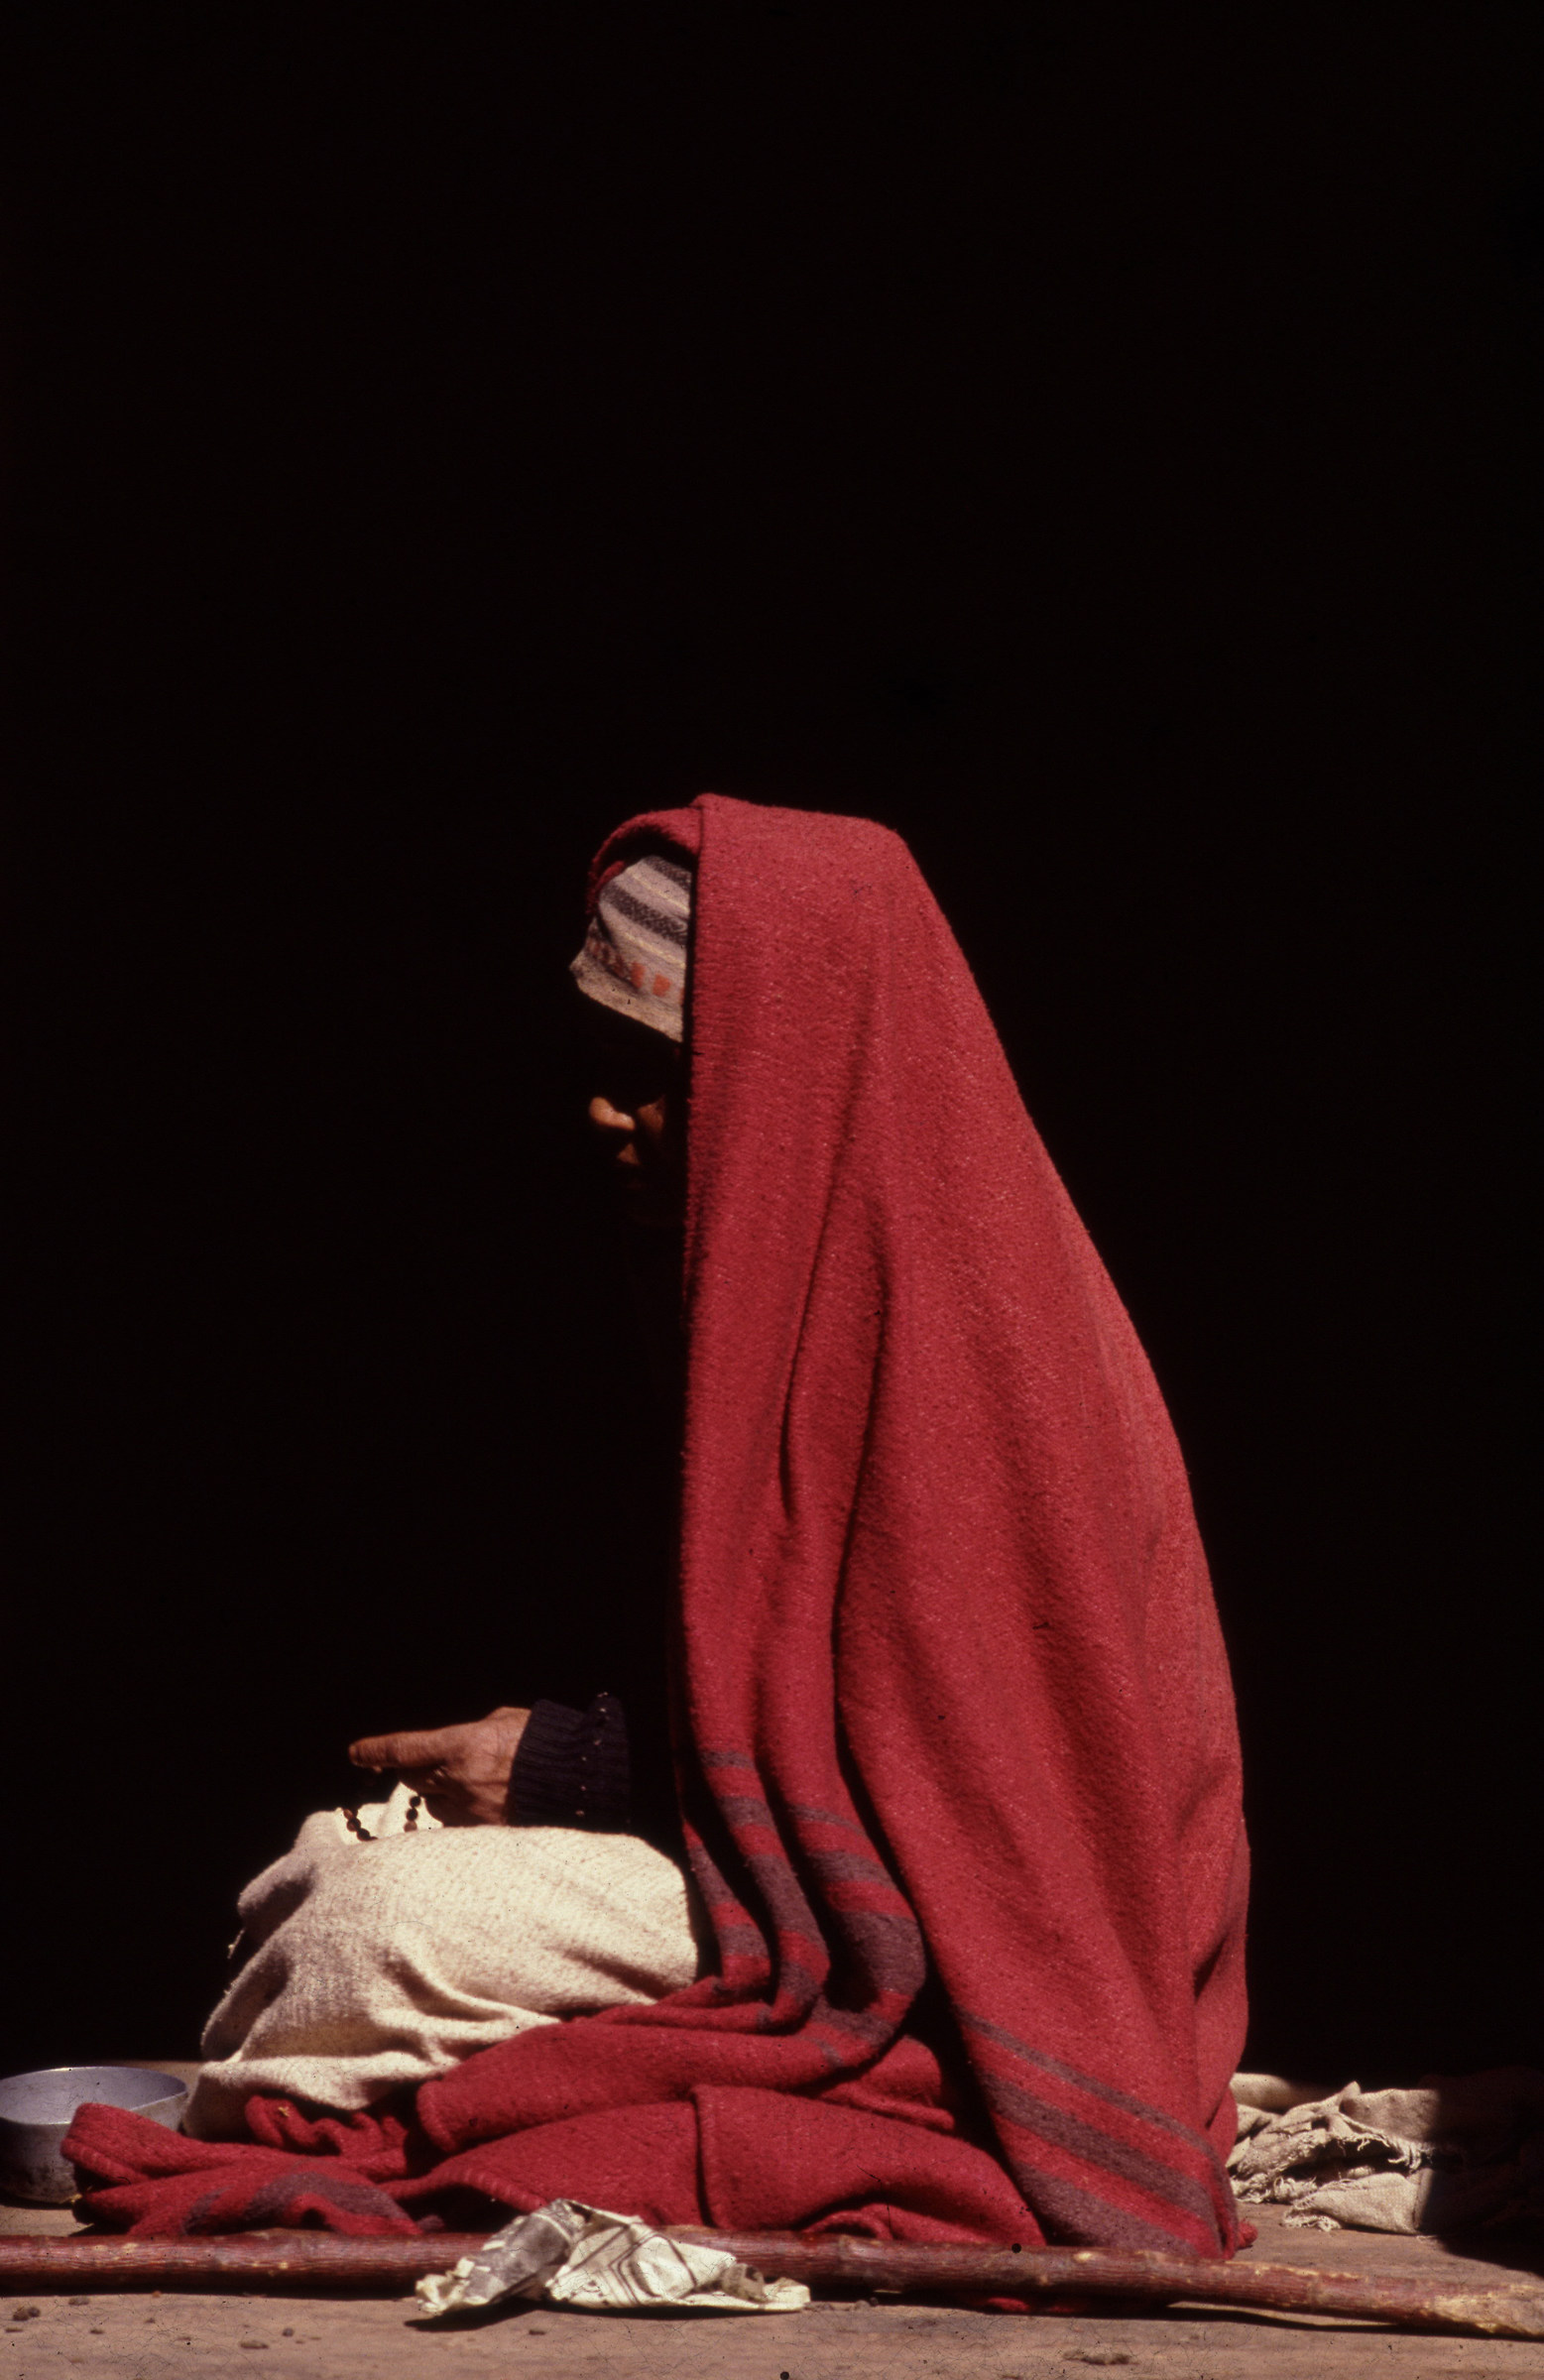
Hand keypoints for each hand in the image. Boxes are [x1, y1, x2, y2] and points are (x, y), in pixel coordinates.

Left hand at [347, 1705, 530, 1826]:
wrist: (580, 1781)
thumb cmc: (547, 1743)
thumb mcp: (506, 1721)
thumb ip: (473, 1732)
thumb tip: (456, 1745)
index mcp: (463, 1746)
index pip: (404, 1749)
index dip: (375, 1750)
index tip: (355, 1753)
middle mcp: (459, 1780)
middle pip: (414, 1778)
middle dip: (420, 1770)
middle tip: (442, 1765)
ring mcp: (470, 1811)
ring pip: (434, 1804)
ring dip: (443, 1794)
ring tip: (477, 1787)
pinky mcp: (483, 1834)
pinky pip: (457, 1824)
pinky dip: (464, 1814)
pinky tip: (488, 1805)